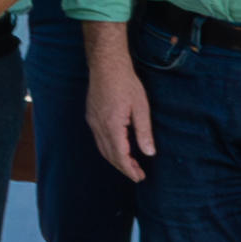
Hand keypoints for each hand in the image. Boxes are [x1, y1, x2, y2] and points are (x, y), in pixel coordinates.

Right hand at [83, 34, 157, 181]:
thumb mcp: (141, 107)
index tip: (139, 177)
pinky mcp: (91, 116)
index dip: (129, 169)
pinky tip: (119, 147)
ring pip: (103, 148)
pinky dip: (109, 149)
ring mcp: (93, 121)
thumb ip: (144, 132)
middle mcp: (99, 126)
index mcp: (112, 126)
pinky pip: (99, 139)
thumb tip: (149, 153)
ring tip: (130, 164)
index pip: (120, 156)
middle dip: (123, 167)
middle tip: (137, 175)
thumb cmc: (126, 83)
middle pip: (110, 155)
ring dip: (116, 159)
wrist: (106, 64)